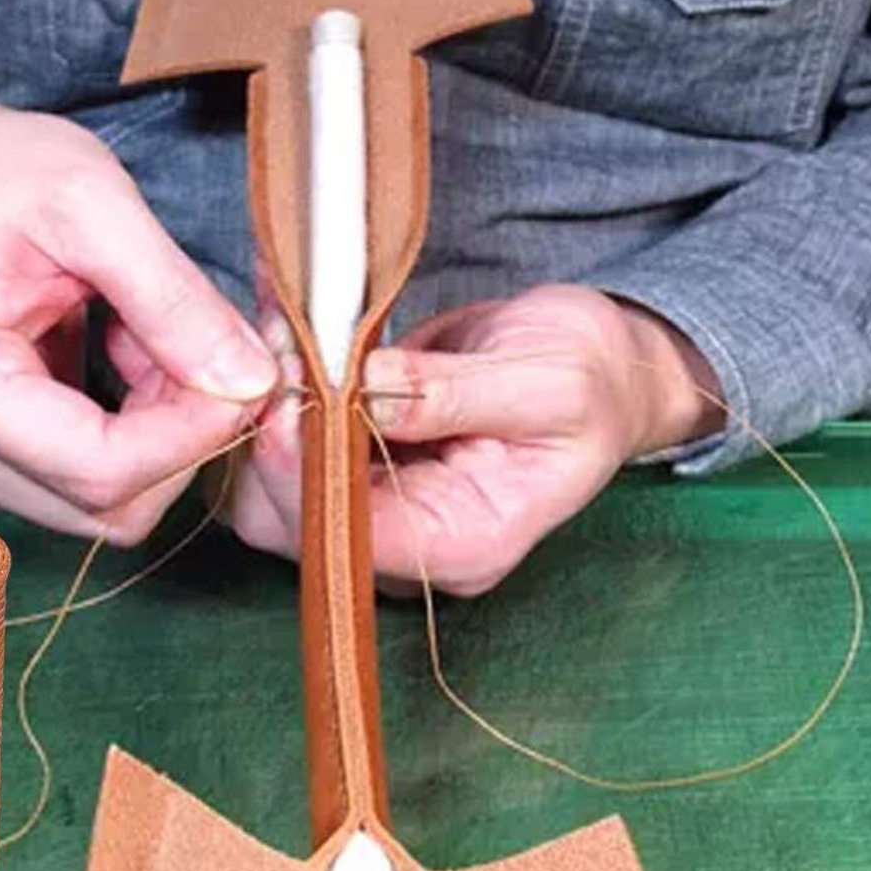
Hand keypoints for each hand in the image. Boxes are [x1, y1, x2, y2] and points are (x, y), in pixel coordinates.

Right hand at [0, 81, 276, 543]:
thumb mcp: (91, 200)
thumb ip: (174, 298)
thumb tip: (250, 383)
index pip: (103, 470)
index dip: (194, 435)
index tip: (243, 370)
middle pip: (108, 503)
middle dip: (182, 433)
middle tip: (200, 340)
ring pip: (104, 503)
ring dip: (159, 433)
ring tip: (150, 339)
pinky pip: (83, 487)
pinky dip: (130, 435)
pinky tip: (123, 363)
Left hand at [225, 285, 721, 594]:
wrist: (600, 372)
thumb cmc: (592, 383)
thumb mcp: (547, 382)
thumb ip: (456, 393)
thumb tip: (370, 387)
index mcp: (467, 542)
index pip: (356, 535)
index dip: (307, 468)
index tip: (292, 390)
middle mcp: (414, 543)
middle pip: (298, 525)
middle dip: (274, 437)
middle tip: (277, 343)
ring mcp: (384, 508)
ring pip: (278, 491)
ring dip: (270, 411)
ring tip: (280, 327)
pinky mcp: (362, 469)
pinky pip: (294, 447)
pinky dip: (281, 391)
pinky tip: (284, 329)